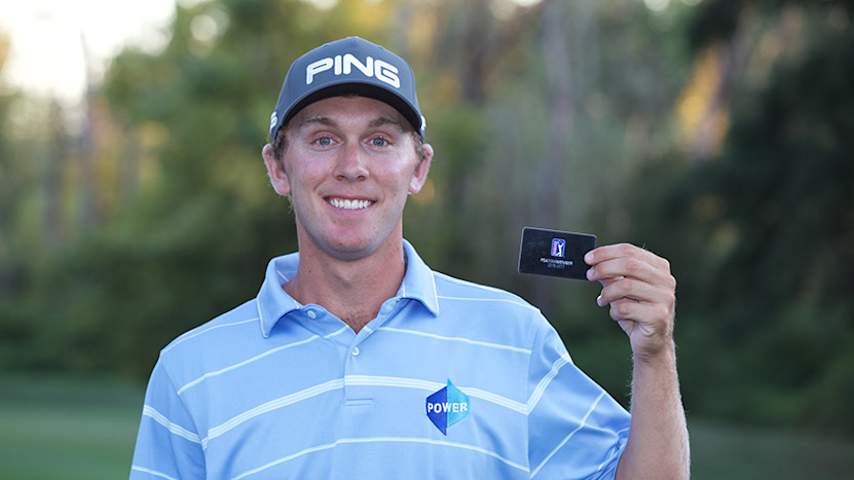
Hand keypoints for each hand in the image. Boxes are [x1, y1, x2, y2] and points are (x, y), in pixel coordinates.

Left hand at [584, 243, 676, 359]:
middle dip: (604, 268)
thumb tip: (592, 263)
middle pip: (629, 265)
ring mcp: (665, 298)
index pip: (630, 251)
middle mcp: (666, 280)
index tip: (588, 258)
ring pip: (626, 286)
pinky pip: (626, 308)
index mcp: (659, 268)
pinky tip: (616, 315)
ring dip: (607, 293)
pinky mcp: (658, 316)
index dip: (606, 252)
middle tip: (589, 275)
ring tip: (602, 300)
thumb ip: (611, 275)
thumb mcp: (622, 290)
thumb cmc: (637, 313)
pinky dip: (614, 311)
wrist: (652, 343)